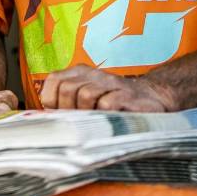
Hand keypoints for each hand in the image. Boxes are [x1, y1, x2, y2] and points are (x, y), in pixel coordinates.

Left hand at [36, 65, 177, 111]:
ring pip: (85, 95)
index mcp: (80, 72)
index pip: (54, 80)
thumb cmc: (114, 102)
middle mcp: (94, 74)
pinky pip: (106, 105)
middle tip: (77, 123)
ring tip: (93, 122)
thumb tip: (44, 120)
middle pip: (67, 89)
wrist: (153, 97)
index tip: (59, 115)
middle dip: (67, 110)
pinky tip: (108, 121)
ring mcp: (111, 83)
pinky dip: (103, 116)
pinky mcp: (127, 96)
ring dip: (85, 114)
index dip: (51, 101)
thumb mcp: (88, 98)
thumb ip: (66, 104)